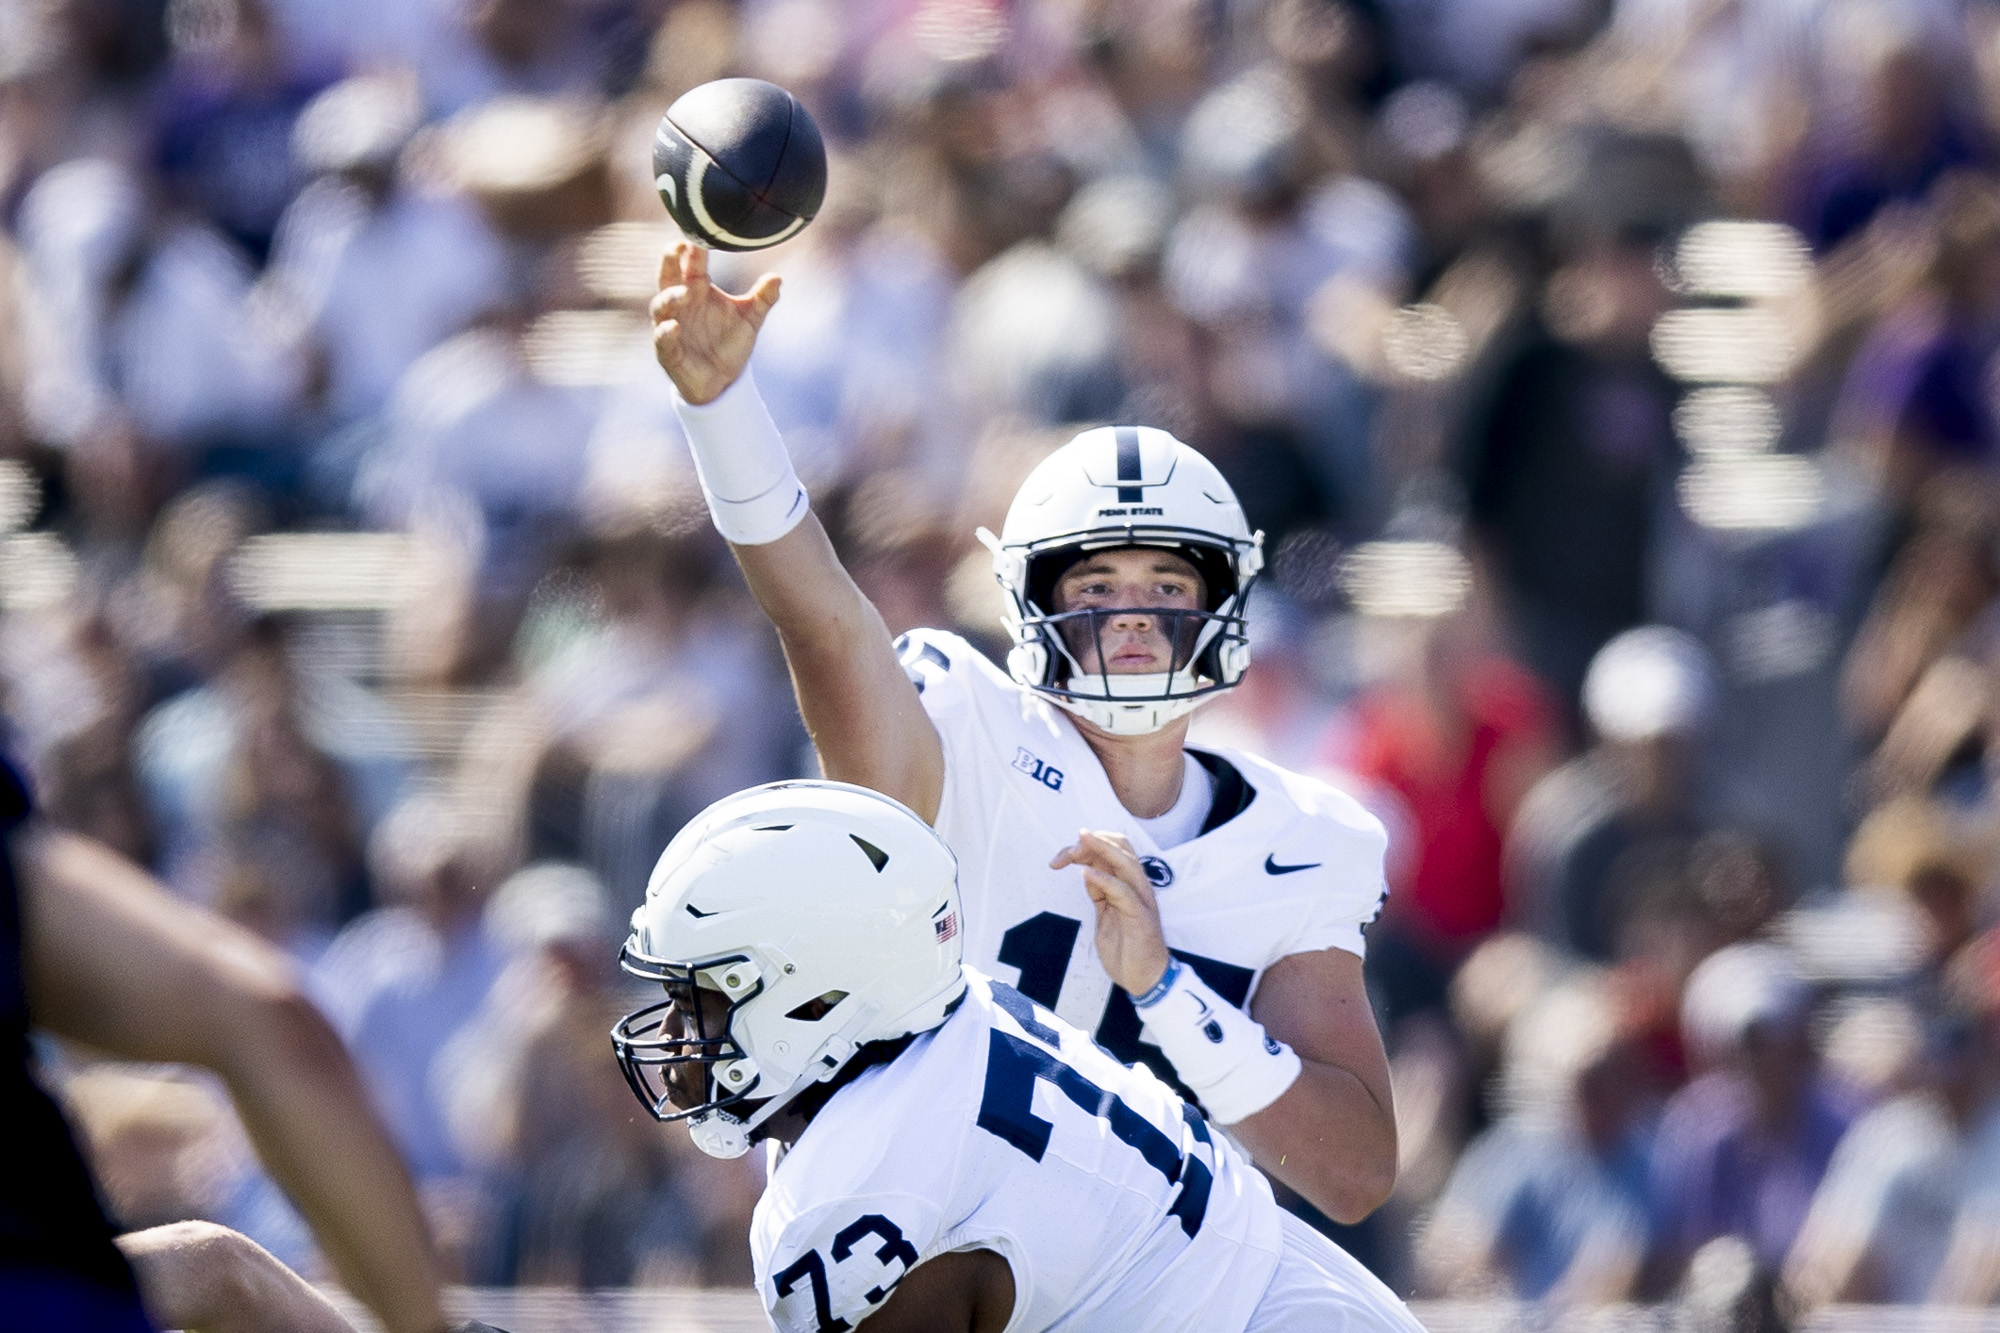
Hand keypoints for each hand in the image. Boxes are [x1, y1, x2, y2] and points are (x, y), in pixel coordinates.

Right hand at [650, 241, 779, 404]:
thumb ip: (762, 298)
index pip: (691, 262)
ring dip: (670, 298)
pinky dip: (665, 333)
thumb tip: (778, 278)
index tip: (699, 232)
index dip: (693, 247)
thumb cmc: (729, 341)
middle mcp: (680, 304)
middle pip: (667, 276)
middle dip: (668, 261)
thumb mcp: (750, 319)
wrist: (723, 381)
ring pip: (661, 306)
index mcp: (697, 288)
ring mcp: (671, 326)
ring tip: (683, 294)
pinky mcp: (668, 352)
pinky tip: (673, 327)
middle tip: (676, 246)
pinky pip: (662, 340)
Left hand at [1051, 830, 1169, 994]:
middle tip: (1068, 851)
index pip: (1114, 849)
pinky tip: (1086, 874)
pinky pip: (1122, 892)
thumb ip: (1100, 892)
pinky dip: (1104, 880)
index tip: (1063, 855)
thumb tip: (1087, 872)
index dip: (1089, 845)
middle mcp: (1138, 886)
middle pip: (1120, 848)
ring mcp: (1141, 899)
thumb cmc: (1128, 948)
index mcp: (1130, 884)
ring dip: (1100, 849)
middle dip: (1092, 842)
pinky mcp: (1140, 916)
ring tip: (1080, 844)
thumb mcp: (1105, 914)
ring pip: (1125, 862)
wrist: (1145, 978)